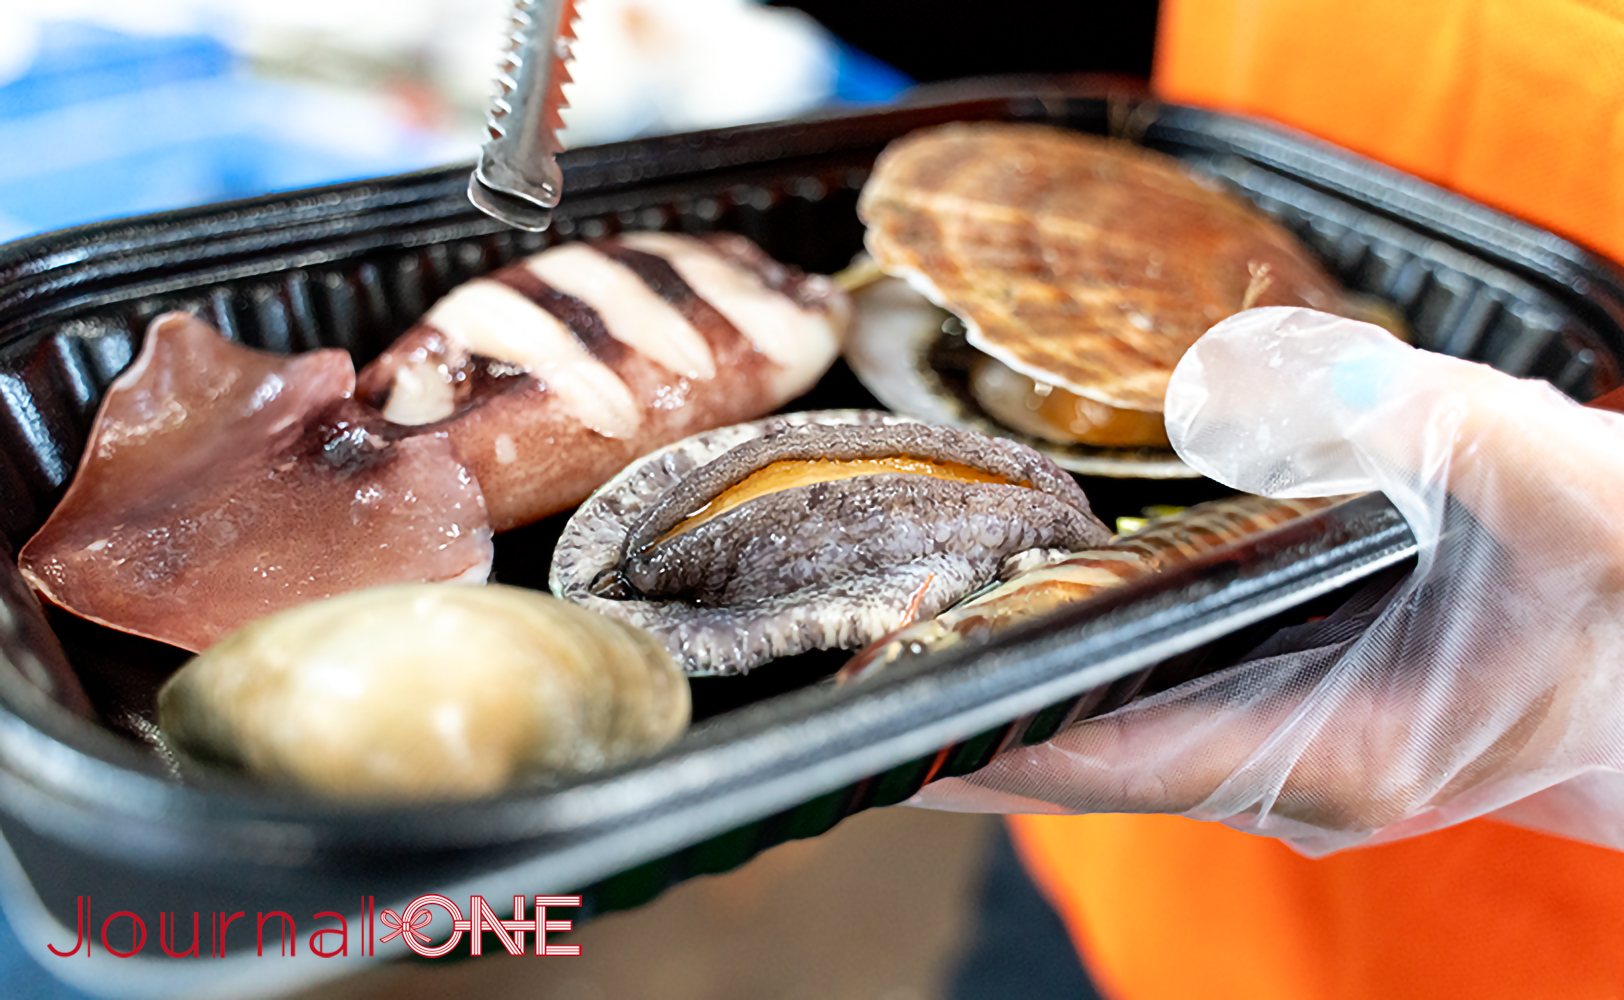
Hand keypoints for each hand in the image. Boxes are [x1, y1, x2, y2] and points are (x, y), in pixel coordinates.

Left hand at [914, 308, 1623, 854]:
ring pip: (1101, 737)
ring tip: (896, 624)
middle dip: (959, 710)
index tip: (871, 691)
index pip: (1102, 755)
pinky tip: (1019, 607)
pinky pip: (1142, 702)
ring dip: (1002, 686)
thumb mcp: (1540, 474)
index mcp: (1328, 752)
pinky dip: (1068, 660)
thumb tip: (1234, 373)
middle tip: (839, 646)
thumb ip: (1397, 418)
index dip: (978, 727)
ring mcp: (1279, 754)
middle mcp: (1283, 776)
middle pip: (1075, 758)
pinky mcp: (1285, 715)